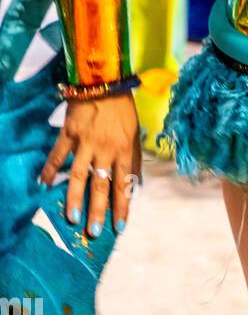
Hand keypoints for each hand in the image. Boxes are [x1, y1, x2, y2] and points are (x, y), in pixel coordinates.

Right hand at [40, 94, 141, 235]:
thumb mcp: (135, 133)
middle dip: (98, 210)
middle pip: (101, 184)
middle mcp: (105, 149)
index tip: (119, 227)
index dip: (122, 206)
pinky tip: (43, 185)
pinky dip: (49, 170)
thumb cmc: (123, 110)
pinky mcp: (69, 133)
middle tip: (93, 232)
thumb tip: (136, 185)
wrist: (105, 82)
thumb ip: (134, 159)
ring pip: (78, 175)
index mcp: (125, 149)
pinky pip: (58, 155)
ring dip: (74, 197)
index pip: (124, 183)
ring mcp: (85, 142)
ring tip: (71, 217)